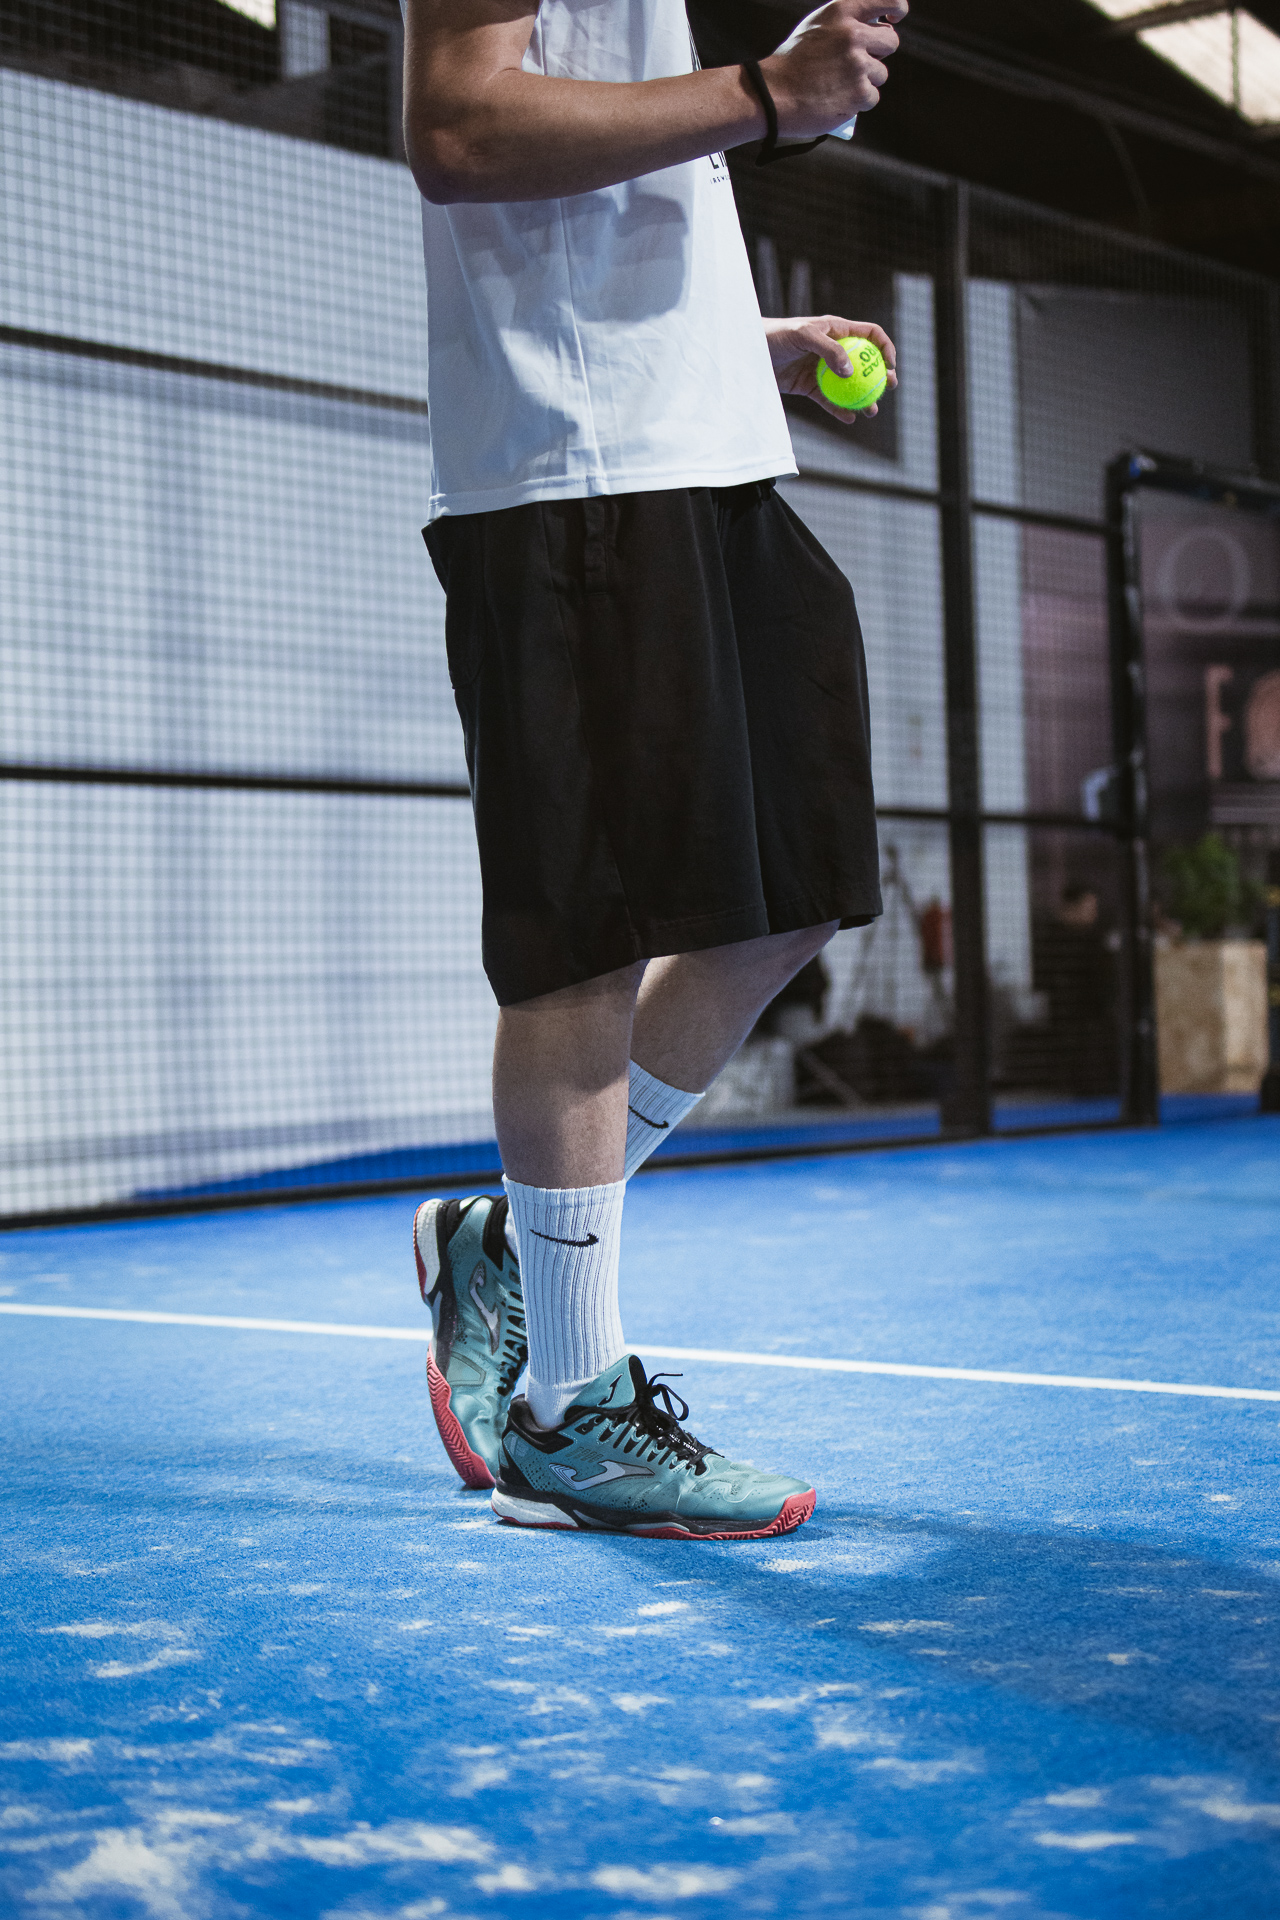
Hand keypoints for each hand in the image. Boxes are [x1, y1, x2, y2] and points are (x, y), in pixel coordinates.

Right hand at [762, 0, 905, 138]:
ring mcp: (857, 65)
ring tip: (839, 85)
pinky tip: (839, 100)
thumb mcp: (817, 25)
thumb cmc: (792, 62)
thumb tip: (872, 24)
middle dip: (879, 53)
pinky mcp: (858, 93)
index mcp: (842, 12)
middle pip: (890, 41)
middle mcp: (853, 35)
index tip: (894, 19)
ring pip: (880, 73)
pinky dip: (858, 102)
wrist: (773, 94)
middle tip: (859, 64)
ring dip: (866, 81)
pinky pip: (872, 97)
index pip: (888, 0)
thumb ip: (845, 20)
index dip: (897, 9)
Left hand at [763, 315, 897, 421]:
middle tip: (889, 388)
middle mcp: (833, 349)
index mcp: (837, 330)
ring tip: (871, 411)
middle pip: (866, 363)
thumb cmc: (776, 336)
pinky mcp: (810, 387)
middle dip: (881, 376)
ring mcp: (823, 370)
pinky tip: (849, 418)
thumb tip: (850, 370)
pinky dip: (839, 410)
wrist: (749, 353)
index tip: (890, 364)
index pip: (870, 335)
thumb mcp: (803, 336)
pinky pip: (829, 401)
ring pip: (850, 386)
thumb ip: (828, 350)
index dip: (885, 347)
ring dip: (864, 398)